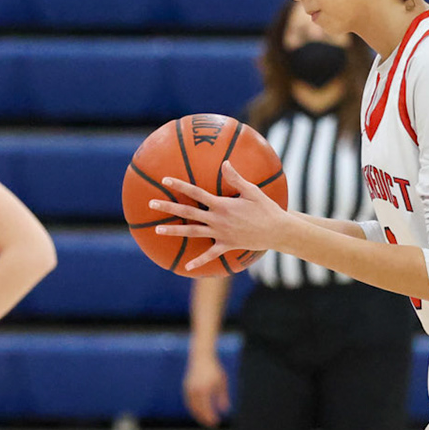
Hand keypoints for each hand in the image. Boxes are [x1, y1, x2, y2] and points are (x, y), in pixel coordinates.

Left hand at [148, 162, 291, 273]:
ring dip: (174, 232)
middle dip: (168, 208)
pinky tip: (186, 267)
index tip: (165, 180)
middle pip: (188, 213)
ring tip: (157, 229)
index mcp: (221, 204)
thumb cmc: (266, 208)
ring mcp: (220, 234)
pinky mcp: (226, 245)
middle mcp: (217, 219)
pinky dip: (198, 261)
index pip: (196, 193)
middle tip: (151, 204)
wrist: (277, 231)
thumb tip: (224, 162)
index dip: (180, 186)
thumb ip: (236, 178)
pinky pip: (210, 254)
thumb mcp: (252, 190)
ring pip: (192, 232)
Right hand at [183, 353, 229, 427]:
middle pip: (198, 410)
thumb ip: (223, 396)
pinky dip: (194, 409)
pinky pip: (189, 402)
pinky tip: (200, 412)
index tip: (216, 422)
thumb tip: (225, 410)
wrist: (201, 356)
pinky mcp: (186, 387)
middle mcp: (195, 390)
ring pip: (192, 407)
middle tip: (211, 425)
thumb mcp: (222, 381)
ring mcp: (189, 389)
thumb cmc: (214, 368)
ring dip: (198, 415)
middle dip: (204, 419)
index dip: (211, 417)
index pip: (206, 408)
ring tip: (205, 420)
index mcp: (205, 389)